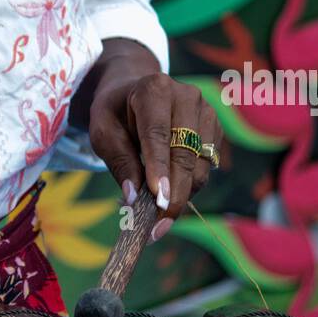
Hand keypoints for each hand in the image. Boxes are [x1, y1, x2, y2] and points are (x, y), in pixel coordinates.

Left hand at [80, 40, 223, 241]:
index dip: (159, 168)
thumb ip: (118, 161)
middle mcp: (186, 96)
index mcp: (154, 89)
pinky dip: (189, 188)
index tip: (159, 200)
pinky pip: (207, 167)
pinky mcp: (215, 129)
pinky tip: (170, 199)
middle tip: (158, 227)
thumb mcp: (103, 132)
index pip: (157, 133)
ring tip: (158, 220)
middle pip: (185, 153)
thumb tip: (133, 197)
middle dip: (173, 193)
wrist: (133, 92)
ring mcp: (206, 112)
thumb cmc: (114, 114)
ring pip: (200, 164)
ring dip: (182, 195)